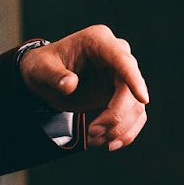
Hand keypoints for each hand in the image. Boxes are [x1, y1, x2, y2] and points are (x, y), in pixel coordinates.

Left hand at [19, 25, 147, 150]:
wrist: (44, 78)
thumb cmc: (42, 66)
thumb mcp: (41, 69)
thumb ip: (54, 76)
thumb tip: (70, 84)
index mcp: (98, 40)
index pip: (122, 59)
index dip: (134, 79)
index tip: (142, 98)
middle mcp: (116, 55)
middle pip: (130, 88)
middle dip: (116, 115)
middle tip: (92, 132)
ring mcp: (122, 76)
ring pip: (136, 106)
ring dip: (119, 128)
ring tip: (93, 139)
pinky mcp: (123, 95)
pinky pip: (134, 115)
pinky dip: (124, 132)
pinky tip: (107, 143)